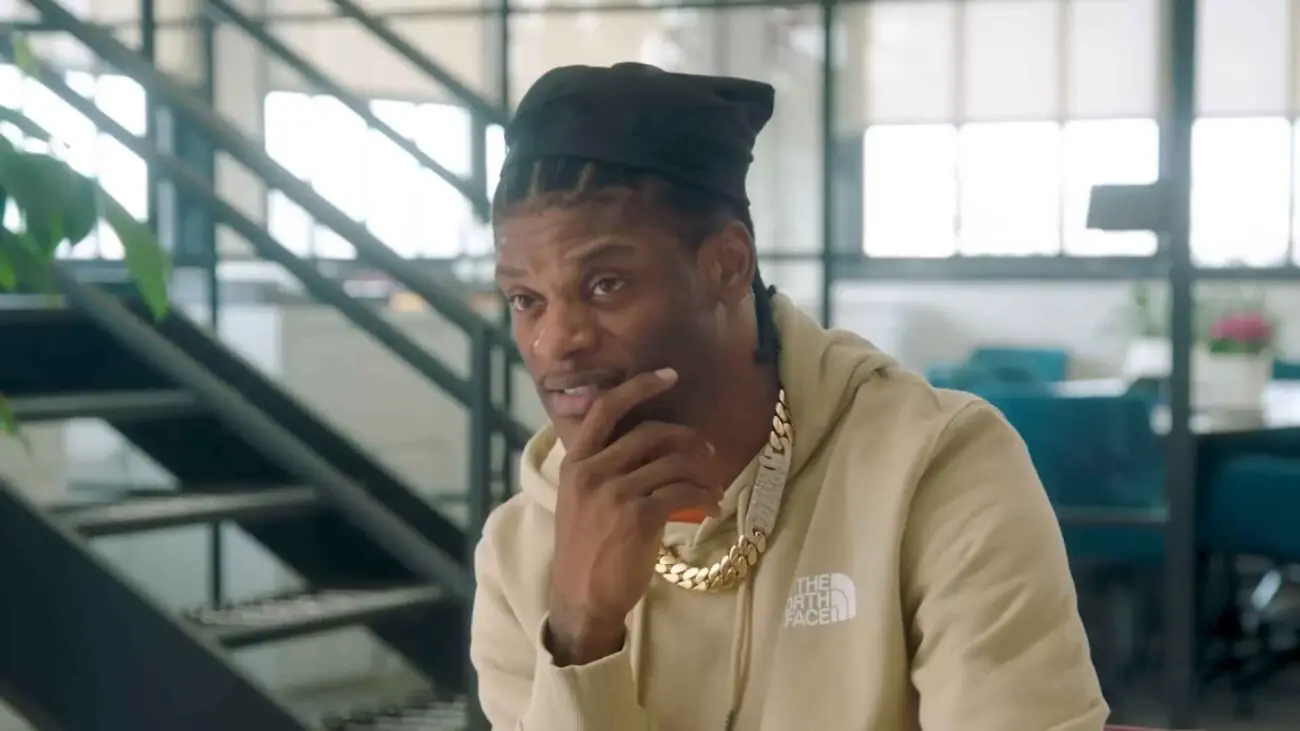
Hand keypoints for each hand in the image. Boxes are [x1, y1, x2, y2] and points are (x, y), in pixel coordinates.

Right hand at [546, 368, 721, 665]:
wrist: (581, 596)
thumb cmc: (585, 549)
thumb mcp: (580, 499)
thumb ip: (603, 468)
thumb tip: (647, 444)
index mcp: (575, 461)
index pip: (606, 408)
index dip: (640, 386)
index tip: (668, 375)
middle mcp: (592, 470)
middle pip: (651, 432)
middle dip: (688, 438)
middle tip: (708, 453)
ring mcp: (614, 491)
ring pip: (673, 462)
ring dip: (702, 472)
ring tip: (714, 487)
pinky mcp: (638, 515)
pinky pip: (683, 491)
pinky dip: (705, 496)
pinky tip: (712, 506)